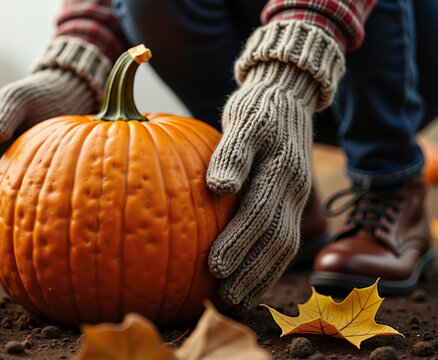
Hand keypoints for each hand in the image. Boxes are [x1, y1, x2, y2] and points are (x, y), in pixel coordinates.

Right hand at [0, 38, 109, 280]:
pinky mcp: (48, 194)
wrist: (70, 95)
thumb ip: (2, 116)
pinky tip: (40, 268)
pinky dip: (35, 244)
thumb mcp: (19, 98)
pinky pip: (41, 222)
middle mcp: (5, 177)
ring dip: (2, 253)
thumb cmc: (41, 94)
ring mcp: (25, 188)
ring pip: (10, 225)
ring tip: (0, 280)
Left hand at [205, 21, 344, 306]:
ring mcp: (298, 198)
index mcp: (283, 170)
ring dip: (261, 275)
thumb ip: (233, 152)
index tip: (213, 267)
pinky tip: (250, 281)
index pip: (260, 214)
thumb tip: (218, 187)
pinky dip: (270, 265)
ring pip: (285, 245)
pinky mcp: (294, 202)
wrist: (289, 94)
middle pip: (276, 238)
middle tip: (223, 297)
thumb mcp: (243, 119)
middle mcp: (295, 189)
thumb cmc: (257, 106)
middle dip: (250, 270)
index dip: (239, 243)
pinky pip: (286, 239)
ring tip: (236, 299)